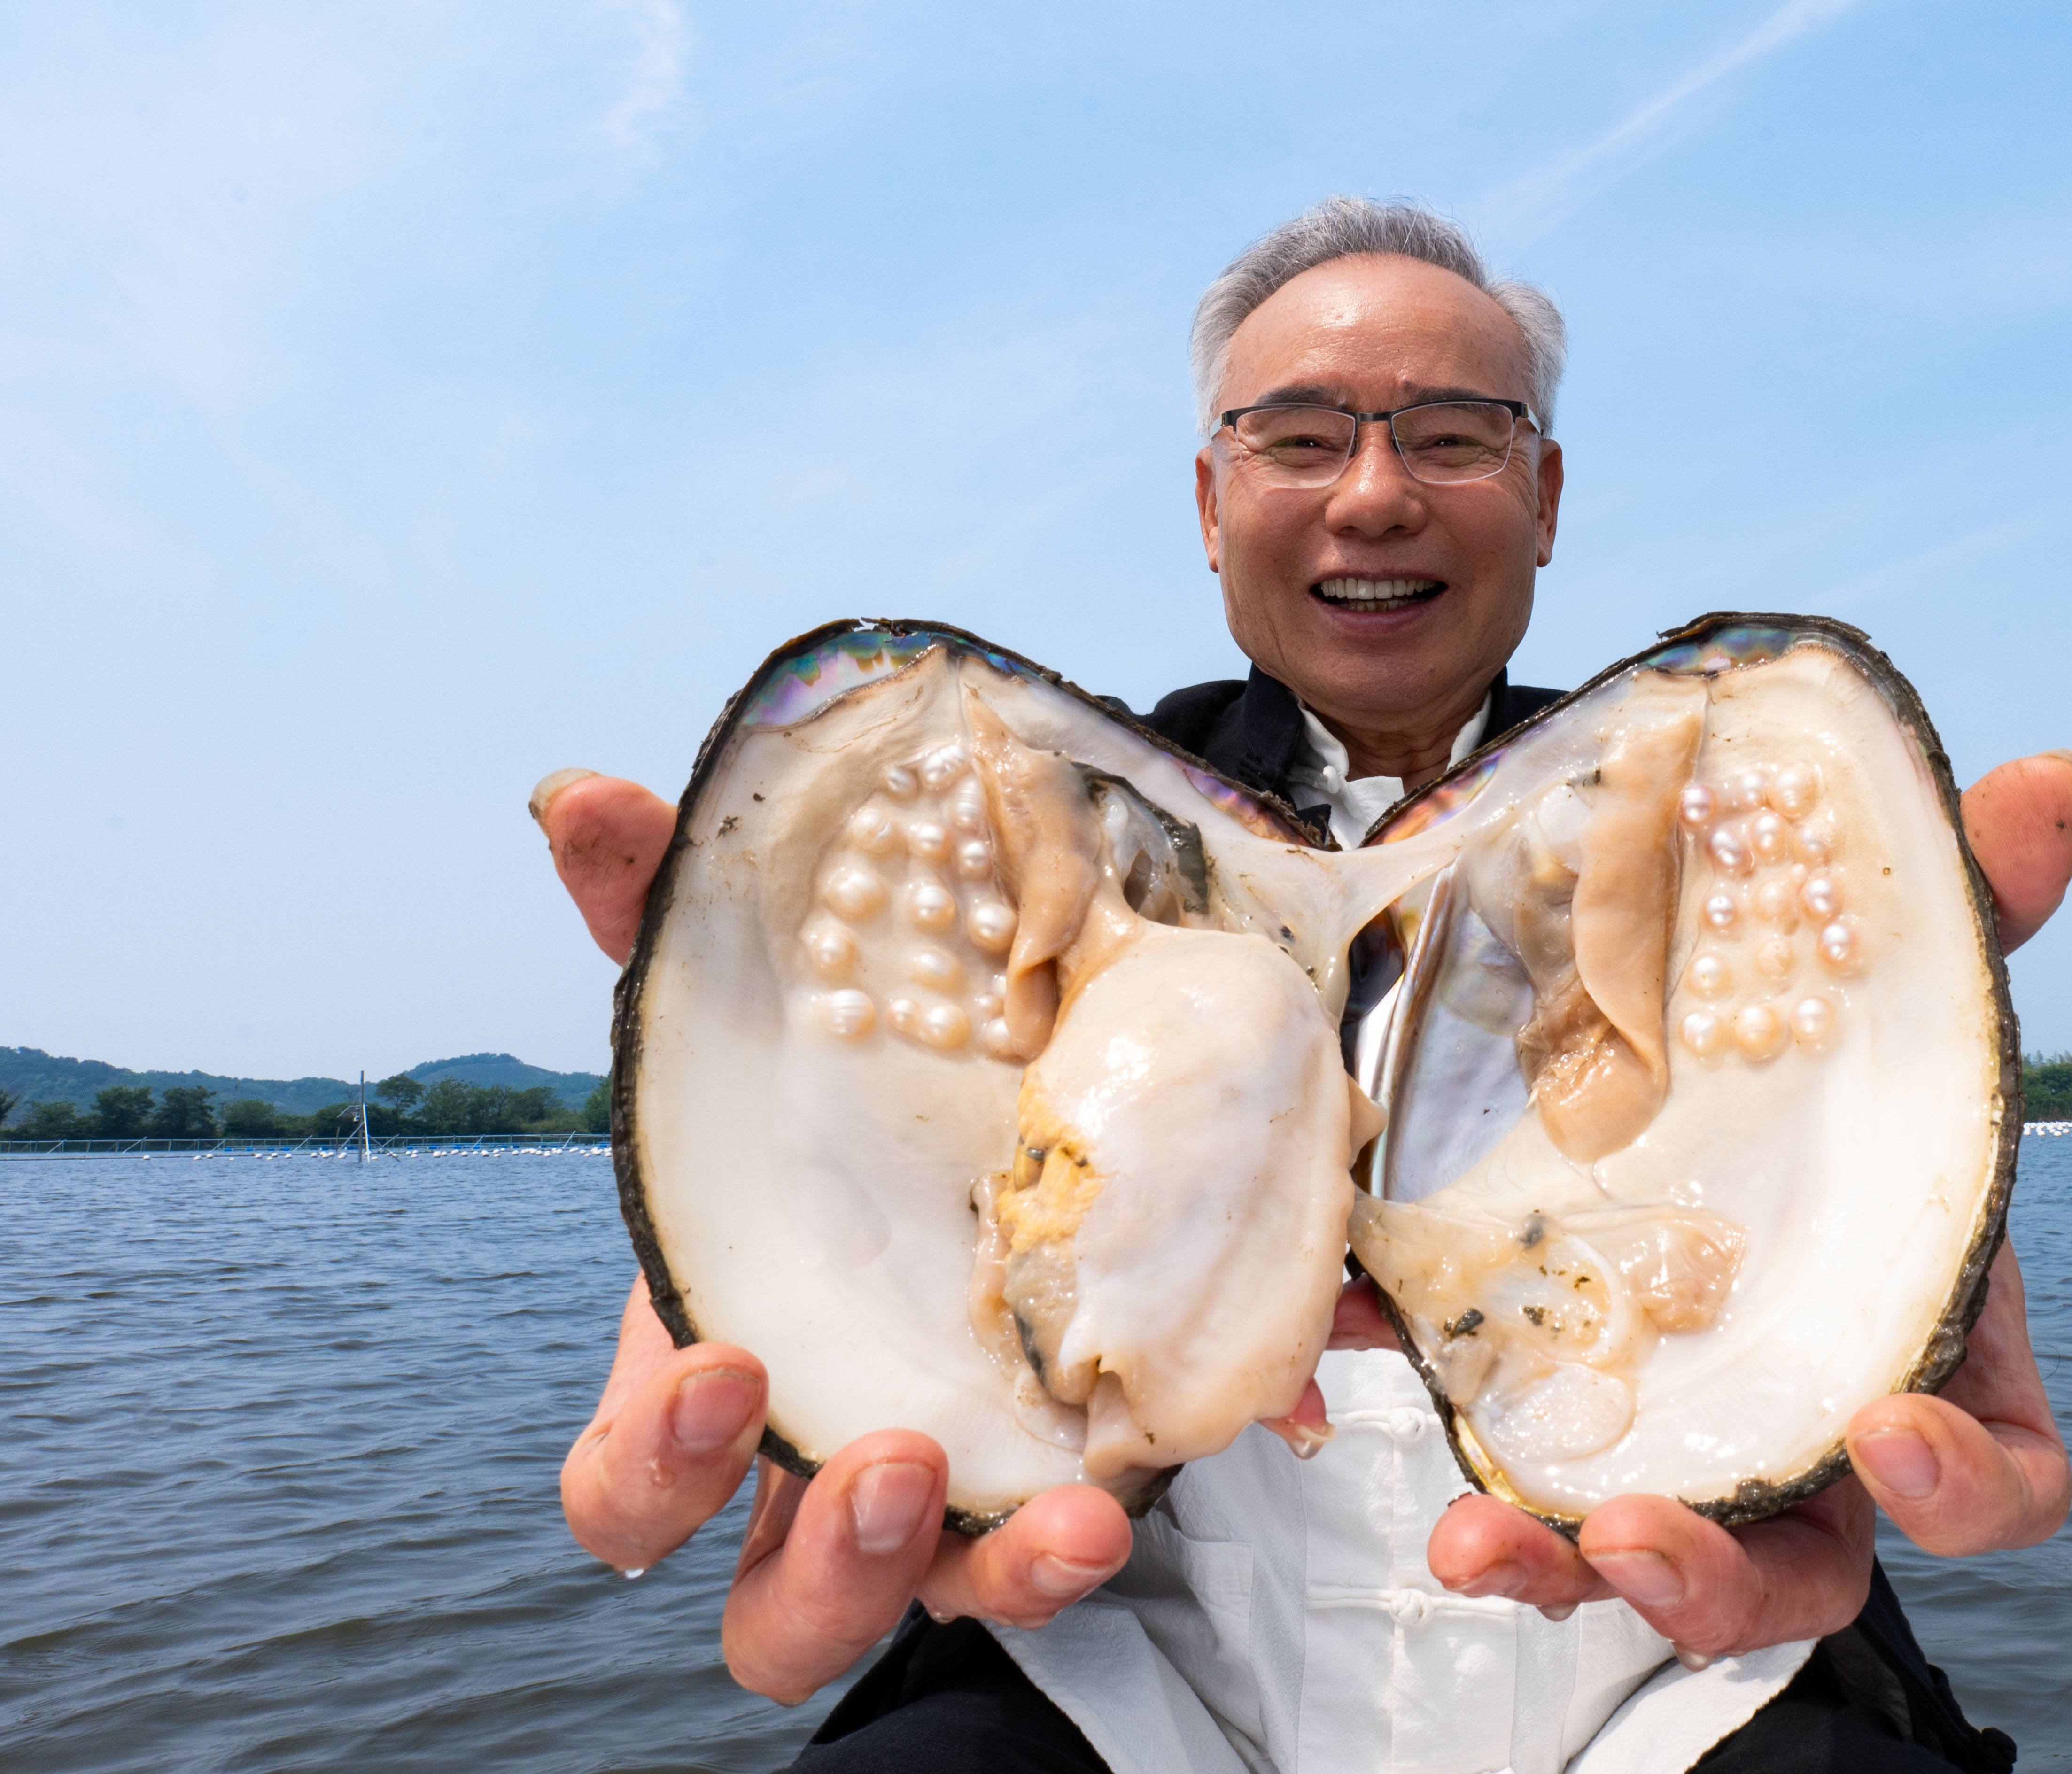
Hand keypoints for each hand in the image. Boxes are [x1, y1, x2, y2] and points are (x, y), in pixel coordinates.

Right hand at [541, 773, 1135, 1702]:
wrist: (1004, 1072)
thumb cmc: (844, 1074)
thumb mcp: (769, 990)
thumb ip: (667, 909)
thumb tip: (582, 798)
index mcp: (719, 1368)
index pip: (628, 1490)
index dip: (655, 1464)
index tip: (725, 1372)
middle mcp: (821, 1457)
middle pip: (768, 1613)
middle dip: (822, 1567)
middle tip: (894, 1461)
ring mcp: (947, 1487)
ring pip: (930, 1609)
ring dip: (986, 1580)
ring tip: (1062, 1514)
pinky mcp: (1061, 1467)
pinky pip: (1063, 1544)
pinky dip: (1094, 1527)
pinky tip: (1149, 1470)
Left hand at [1418, 750, 2071, 1662]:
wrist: (1662, 1019)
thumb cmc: (1820, 1043)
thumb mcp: (1880, 963)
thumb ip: (1969, 893)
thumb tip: (2057, 781)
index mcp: (1920, 1337)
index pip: (2003, 1474)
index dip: (1965, 1487)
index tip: (1888, 1434)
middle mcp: (1802, 1414)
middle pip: (1805, 1569)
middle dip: (1724, 1582)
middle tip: (1633, 1531)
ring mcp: (1678, 1429)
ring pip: (1649, 1558)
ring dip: (1565, 1573)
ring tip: (1473, 1541)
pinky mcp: (1556, 1401)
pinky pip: (1509, 1463)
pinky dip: (1448, 1442)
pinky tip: (1365, 1374)